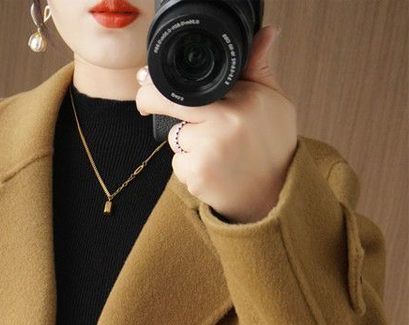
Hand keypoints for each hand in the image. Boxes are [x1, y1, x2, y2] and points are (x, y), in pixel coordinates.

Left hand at [135, 25, 297, 223]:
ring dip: (186, 142)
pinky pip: (178, 163)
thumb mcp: (273, 102)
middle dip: (150, 101)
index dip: (162, 81)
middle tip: (145, 104)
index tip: (148, 79)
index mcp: (242, 98)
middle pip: (169, 103)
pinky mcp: (197, 174)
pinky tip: (211, 169)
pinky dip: (189, 166)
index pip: (192, 83)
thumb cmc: (273, 146)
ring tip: (215, 151)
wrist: (276, 194)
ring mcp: (208, 150)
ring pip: (175, 137)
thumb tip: (264, 34)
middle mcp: (224, 122)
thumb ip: (259, 68)